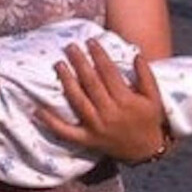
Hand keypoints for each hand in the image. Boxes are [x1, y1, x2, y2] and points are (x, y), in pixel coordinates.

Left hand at [37, 38, 169, 164]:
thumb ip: (146, 76)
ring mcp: (96, 127)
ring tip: (58, 64)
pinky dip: (51, 122)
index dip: (99, 55)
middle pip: (90, 83)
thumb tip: (136, 54)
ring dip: (66, 82)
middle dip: (79, 63)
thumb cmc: (149, 120)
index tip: (90, 41)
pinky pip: (66, 131)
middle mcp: (109, 113)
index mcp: (125, 101)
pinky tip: (37, 110)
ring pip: (78, 101)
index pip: (109, 73)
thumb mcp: (153, 98)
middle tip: (70, 46)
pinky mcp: (87, 139)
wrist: (145, 151)